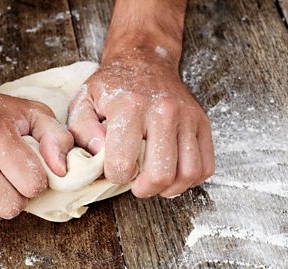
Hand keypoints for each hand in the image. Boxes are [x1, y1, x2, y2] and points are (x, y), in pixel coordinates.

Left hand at [68, 48, 214, 197]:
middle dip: (143, 189)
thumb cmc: (113, 84)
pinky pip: (206, 166)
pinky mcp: (202, 122)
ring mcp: (187, 116)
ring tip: (154, 181)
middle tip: (135, 184)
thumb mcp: (84, 100)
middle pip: (160, 174)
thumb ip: (82, 131)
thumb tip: (99, 155)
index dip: (114, 175)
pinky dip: (191, 179)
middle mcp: (164, 111)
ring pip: (188, 174)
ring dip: (169, 188)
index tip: (113, 168)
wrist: (145, 59)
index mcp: (130, 106)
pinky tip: (173, 173)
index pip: (123, 164)